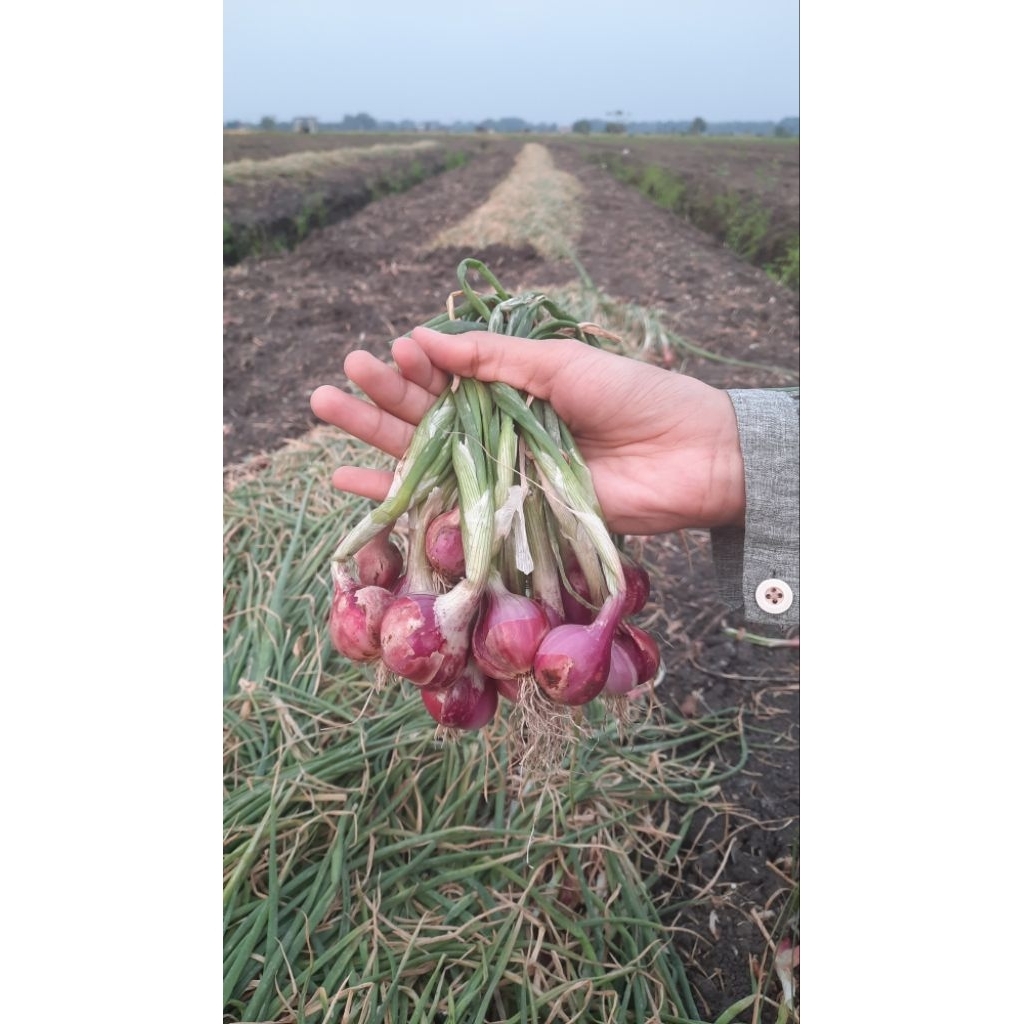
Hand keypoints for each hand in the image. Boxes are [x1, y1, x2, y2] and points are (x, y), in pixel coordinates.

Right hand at [310, 326, 744, 535]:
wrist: (687, 457)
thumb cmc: (631, 397)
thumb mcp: (560, 363)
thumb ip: (493, 357)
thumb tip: (423, 337)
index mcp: (513, 387)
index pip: (447, 375)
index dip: (416, 366)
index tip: (392, 353)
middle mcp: (498, 430)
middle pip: (425, 414)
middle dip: (380, 396)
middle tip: (336, 381)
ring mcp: (499, 473)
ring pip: (424, 455)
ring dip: (374, 436)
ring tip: (325, 409)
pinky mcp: (506, 513)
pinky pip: (444, 505)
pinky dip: (396, 496)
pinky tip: (349, 481)